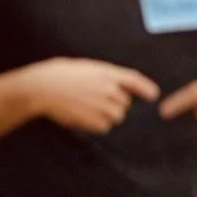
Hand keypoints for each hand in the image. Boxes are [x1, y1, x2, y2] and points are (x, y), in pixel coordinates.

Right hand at [21, 58, 158, 133]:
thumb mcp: (86, 69)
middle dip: (115, 106)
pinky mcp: (94, 118)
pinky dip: (95, 126)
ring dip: (105, 117)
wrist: (43, 87)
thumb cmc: (59, 76)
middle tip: (94, 103)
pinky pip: (104, 127)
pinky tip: (81, 118)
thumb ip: (104, 78)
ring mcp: (102, 104)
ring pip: (116, 117)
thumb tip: (118, 91)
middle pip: (125, 104)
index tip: (153, 95)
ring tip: (86, 110)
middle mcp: (109, 88)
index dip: (146, 88)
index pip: (134, 80)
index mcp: (107, 73)